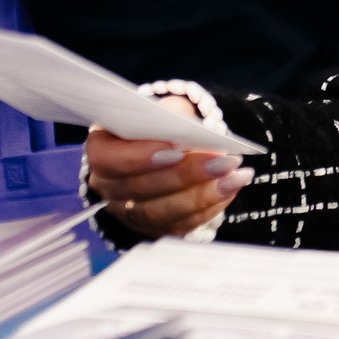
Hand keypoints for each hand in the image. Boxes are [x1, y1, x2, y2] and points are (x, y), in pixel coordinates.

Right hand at [84, 114, 252, 239]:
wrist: (159, 147)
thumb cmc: (156, 126)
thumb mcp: (159, 110)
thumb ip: (168, 115)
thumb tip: (185, 125)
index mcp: (101, 152)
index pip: (112, 160)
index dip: (142, 157)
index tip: (178, 148)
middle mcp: (109, 187)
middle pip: (143, 189)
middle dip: (188, 175)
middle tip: (225, 161)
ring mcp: (129, 212)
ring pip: (163, 212)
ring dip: (205, 195)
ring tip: (237, 176)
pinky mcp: (152, 228)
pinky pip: (180, 224)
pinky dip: (209, 206)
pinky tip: (232, 188)